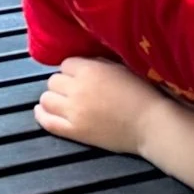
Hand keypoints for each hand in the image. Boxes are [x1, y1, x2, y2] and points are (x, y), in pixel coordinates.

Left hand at [35, 55, 167, 153]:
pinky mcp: (74, 131)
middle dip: (63, 84)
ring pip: (46, 99)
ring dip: (53, 98)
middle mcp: (77, 89)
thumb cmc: (142, 94)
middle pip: (53, 81)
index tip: (81, 76)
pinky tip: (43, 111)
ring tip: (62, 101)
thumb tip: (84, 63)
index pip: (66, 63)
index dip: (73, 70)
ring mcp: (73, 111)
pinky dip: (42, 115)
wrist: (150, 124)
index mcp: (89, 70)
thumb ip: (99, 63)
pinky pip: (47, 121)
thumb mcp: (121, 67)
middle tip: (75, 90)